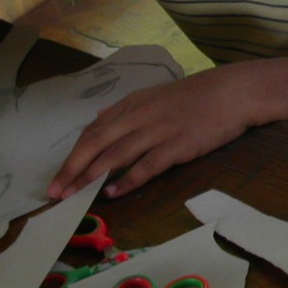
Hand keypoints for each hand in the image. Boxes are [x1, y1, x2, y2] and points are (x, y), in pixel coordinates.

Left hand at [47, 68, 253, 199]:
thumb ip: (126, 109)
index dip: (73, 155)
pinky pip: (147, 165)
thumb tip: (100, 118)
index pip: (93, 132)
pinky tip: (113, 193)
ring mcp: (158, 131)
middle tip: (55, 192)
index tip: (57, 177)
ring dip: (91, 177)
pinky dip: (128, 180)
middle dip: (72, 169)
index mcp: (132, 105)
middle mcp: (139, 116)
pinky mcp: (177, 146)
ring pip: (115, 155)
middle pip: (96, 144)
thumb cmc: (196, 96)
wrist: (232, 92)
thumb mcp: (155, 95)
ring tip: (74, 195)